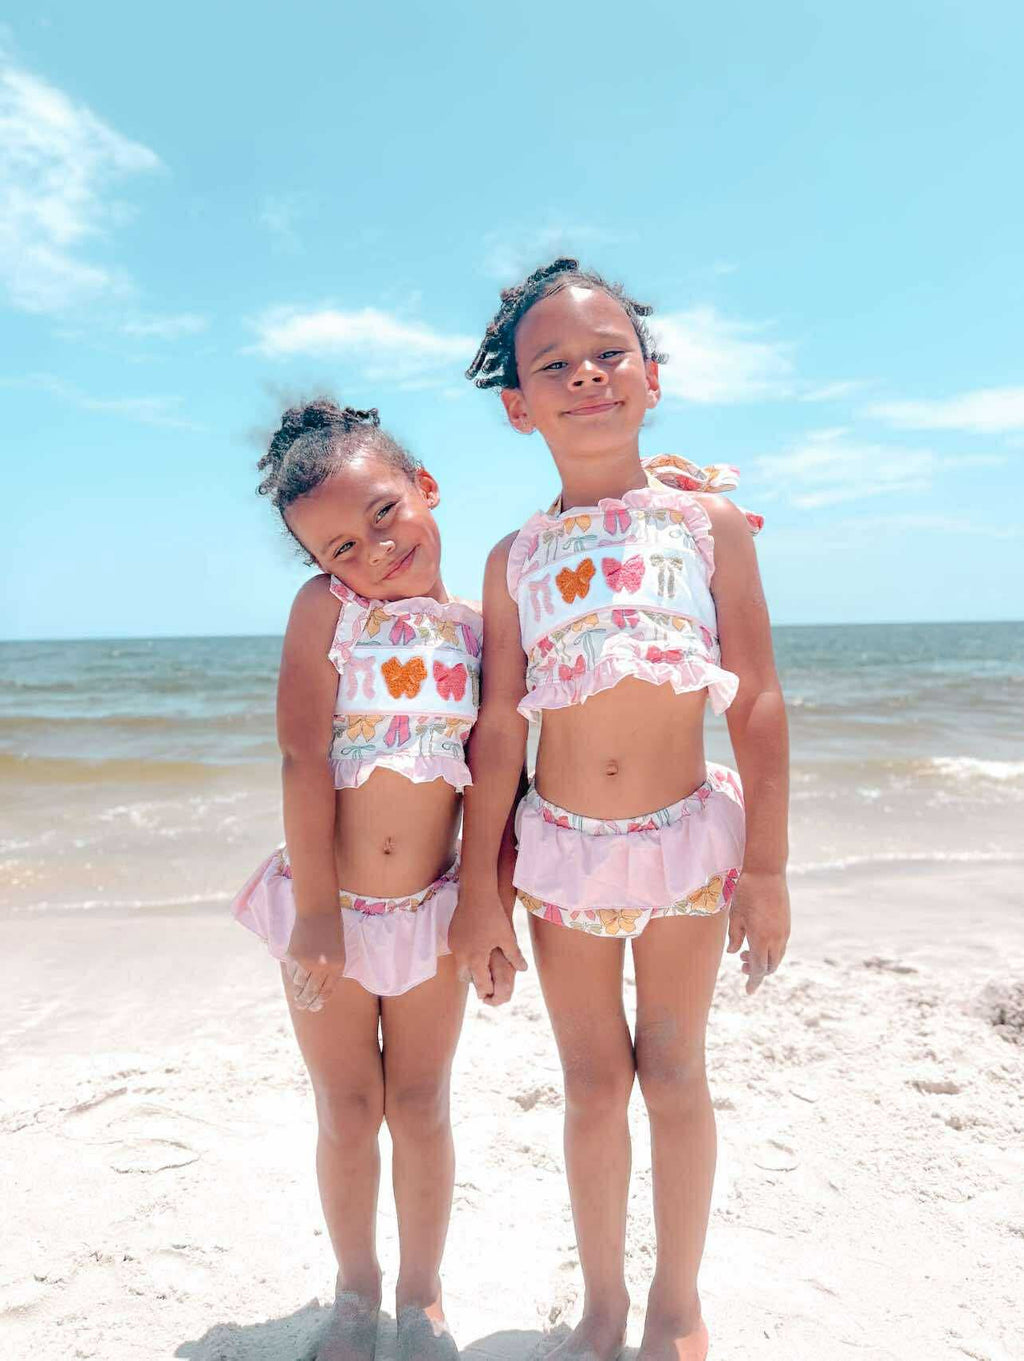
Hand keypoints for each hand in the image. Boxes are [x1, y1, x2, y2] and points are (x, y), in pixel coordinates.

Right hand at [284, 913, 345, 1011]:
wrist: (318, 910)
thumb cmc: (331, 930)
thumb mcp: (338, 951)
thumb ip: (330, 970)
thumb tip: (319, 990)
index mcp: (337, 966)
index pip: (327, 990)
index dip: (320, 1000)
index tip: (315, 1006)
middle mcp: (322, 967)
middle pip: (312, 992)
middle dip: (307, 1002)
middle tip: (304, 1007)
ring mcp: (306, 962)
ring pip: (299, 985)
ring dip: (298, 993)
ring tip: (298, 999)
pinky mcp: (294, 956)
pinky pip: (292, 973)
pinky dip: (292, 978)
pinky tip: (294, 980)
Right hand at [449, 888, 526, 1001]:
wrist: (476, 894)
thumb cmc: (494, 916)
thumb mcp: (507, 937)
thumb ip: (514, 955)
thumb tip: (523, 969)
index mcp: (476, 958)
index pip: (481, 983)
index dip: (488, 991)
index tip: (493, 996)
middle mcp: (462, 955)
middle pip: (466, 978)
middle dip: (475, 982)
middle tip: (485, 985)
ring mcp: (454, 945)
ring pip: (460, 966)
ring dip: (469, 970)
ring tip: (480, 970)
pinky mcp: (451, 936)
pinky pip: (457, 953)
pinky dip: (464, 957)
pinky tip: (474, 952)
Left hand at [726, 869, 789, 995]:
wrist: (767, 872)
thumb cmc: (746, 893)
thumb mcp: (735, 916)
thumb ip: (734, 937)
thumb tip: (734, 953)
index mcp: (762, 939)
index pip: (758, 969)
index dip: (753, 981)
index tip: (748, 991)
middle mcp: (777, 939)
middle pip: (770, 966)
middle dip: (757, 971)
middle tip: (741, 965)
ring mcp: (784, 932)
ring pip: (777, 956)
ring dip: (764, 960)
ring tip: (745, 952)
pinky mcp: (787, 924)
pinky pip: (780, 945)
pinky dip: (770, 950)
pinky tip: (756, 941)